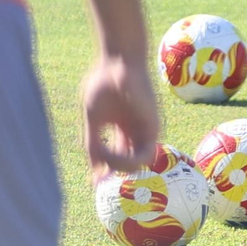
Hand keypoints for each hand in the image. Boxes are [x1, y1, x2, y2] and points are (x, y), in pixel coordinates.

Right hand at [82, 51, 159, 177]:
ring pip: (137, 164)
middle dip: (113, 175)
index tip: (94, 183)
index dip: (106, 172)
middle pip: (128, 164)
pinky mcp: (153, 126)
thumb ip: (93, 143)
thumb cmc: (104, 84)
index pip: (118, 158)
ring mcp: (145, 129)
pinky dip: (126, 161)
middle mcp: (135, 132)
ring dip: (118, 168)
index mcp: (122, 129)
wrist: (119, 62)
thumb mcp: (93, 119)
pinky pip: (144, 154)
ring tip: (103, 158)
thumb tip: (94, 170)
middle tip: (100, 181)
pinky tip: (109, 153)